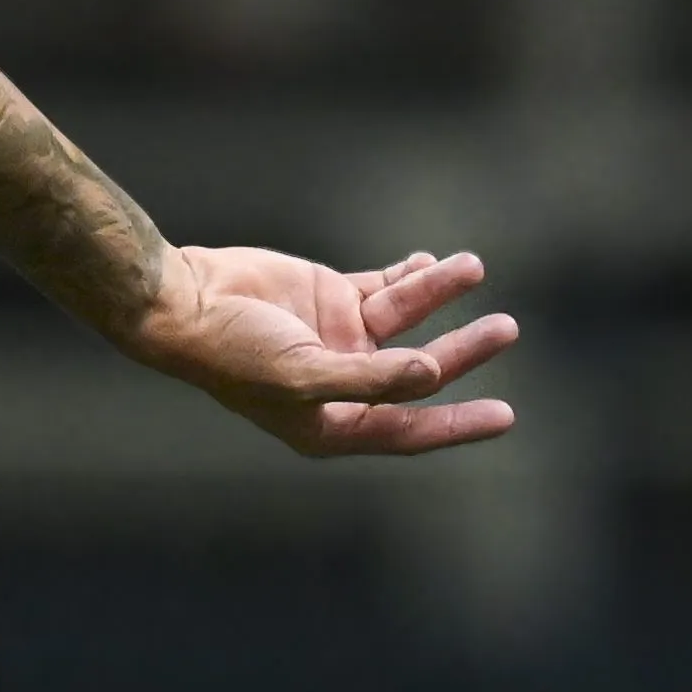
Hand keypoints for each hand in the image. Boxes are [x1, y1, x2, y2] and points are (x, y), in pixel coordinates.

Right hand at [127, 245, 520, 458]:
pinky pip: (385, 287)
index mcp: (333, 424)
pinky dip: (413, 276)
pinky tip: (436, 262)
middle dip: (464, 350)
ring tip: (473, 268)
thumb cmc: (233, 352)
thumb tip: (430, 373)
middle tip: (506, 328)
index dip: (459, 423)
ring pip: (408, 321)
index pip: (410, 429)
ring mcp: (340, 339)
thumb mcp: (303, 374)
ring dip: (441, 297)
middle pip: (420, 371)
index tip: (506, 415)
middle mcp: (344, 385)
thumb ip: (370, 378)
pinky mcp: (331, 298)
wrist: (185, 300)